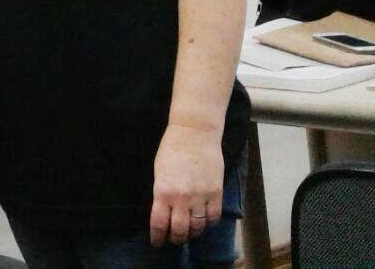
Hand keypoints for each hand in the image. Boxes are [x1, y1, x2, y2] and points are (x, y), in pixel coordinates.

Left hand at [148, 122, 223, 246]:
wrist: (194, 133)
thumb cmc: (172, 149)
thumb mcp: (159, 173)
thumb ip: (161, 194)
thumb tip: (164, 213)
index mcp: (163, 192)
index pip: (159, 224)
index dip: (158, 237)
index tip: (158, 242)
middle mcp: (181, 198)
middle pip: (180, 230)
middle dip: (176, 239)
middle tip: (175, 239)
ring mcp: (201, 196)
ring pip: (198, 226)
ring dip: (193, 233)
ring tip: (190, 232)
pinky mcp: (216, 192)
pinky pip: (214, 217)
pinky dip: (209, 223)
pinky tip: (205, 220)